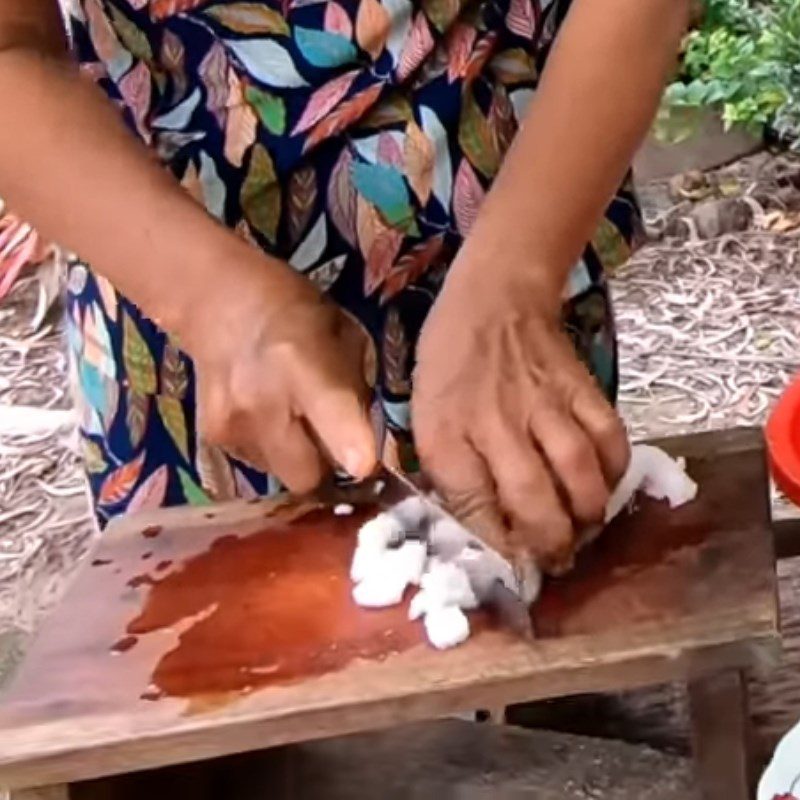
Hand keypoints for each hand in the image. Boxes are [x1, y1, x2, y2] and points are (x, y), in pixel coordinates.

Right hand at [185, 259, 376, 493]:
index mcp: (300, 362)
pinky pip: (260, 464)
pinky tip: (266, 412)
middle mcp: (261, 401)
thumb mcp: (343, 335)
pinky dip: (272, 448)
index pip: (331, 414)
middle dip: (326, 464)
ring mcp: (231, 425)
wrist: (216, 299)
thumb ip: (357, 390)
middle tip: (329, 431)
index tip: (363, 464)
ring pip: (284, 475)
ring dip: (298, 455)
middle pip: (308, 475)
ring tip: (291, 413)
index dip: (351, 444)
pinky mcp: (212, 440)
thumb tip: (367, 438)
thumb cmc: (295, 313)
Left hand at [412, 267, 628, 574]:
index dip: (496, 546)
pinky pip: (611, 441)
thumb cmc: (449, 363)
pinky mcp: (582, 389)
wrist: (494, 301)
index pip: (473, 505)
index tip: (512, 567)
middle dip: (548, 543)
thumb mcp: (424, 417)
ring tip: (581, 533)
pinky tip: (604, 489)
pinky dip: (614, 475)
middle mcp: (496, 423)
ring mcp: (546, 405)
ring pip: (579, 475)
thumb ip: (448, 470)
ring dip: (585, 517)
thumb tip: (482, 525)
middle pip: (534, 499)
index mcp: (447, 432)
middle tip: (554, 561)